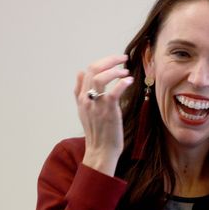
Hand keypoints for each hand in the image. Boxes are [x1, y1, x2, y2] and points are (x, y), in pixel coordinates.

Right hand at [74, 54, 133, 175]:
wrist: (100, 151)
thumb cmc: (97, 131)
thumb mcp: (83, 110)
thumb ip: (80, 91)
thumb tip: (79, 72)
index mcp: (81, 97)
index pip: (88, 70)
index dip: (103, 61)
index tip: (116, 61)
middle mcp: (86, 98)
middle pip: (94, 70)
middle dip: (110, 60)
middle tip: (123, 59)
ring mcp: (96, 104)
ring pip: (100, 77)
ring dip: (115, 70)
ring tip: (126, 71)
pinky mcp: (108, 111)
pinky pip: (113, 92)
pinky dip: (122, 83)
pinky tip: (129, 80)